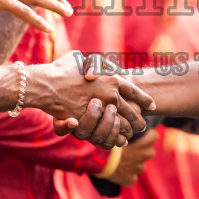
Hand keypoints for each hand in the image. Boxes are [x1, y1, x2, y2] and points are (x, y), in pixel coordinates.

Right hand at [29, 54, 152, 140]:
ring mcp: (101, 109)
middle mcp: (110, 94)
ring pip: (122, 122)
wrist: (46, 85)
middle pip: (130, 109)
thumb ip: (92, 63)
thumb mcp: (80, 58)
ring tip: (134, 133)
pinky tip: (121, 140)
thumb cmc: (62, 69)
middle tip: (144, 123)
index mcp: (111, 79)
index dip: (144, 99)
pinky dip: (116, 136)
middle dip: (138, 118)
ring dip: (129, 128)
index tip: (152, 105)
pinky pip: (108, 131)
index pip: (133, 90)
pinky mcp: (91, 121)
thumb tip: (95, 66)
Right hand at [110, 127, 157, 186]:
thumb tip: (130, 127)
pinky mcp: (130, 180)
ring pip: (140, 166)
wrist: (98, 160)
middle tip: (131, 150)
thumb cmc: (108, 143)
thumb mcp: (118, 133)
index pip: (154, 137)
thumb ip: (128, 132)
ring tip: (122, 161)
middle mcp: (142, 157)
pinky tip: (118, 171)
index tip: (142, 136)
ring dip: (134, 164)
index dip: (149, 136)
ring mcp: (137, 169)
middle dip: (143, 151)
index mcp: (142, 144)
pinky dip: (127, 175)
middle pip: (150, 152)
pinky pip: (132, 177)